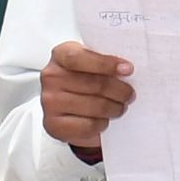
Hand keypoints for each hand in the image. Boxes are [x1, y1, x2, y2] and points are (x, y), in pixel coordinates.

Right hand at [40, 40, 136, 156]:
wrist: (68, 107)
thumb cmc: (84, 80)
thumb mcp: (92, 63)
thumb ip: (105, 61)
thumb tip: (127, 69)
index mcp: (61, 55)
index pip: (79, 58)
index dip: (105, 64)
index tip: (128, 69)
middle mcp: (51, 77)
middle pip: (94, 84)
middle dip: (119, 91)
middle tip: (130, 94)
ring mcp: (50, 102)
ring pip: (94, 106)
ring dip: (114, 108)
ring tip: (119, 107)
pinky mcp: (54, 124)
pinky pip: (88, 125)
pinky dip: (101, 124)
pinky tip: (103, 119)